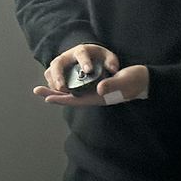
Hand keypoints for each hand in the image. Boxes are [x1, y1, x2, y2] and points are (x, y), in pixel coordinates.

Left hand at [32, 44, 148, 105]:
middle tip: (37, 90)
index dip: (61, 99)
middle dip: (54, 94)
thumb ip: (112, 85)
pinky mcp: (98, 84)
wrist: (144, 79)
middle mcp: (94, 95)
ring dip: (59, 88)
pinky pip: (79, 85)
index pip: (75, 100)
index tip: (46, 97)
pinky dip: (69, 83)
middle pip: (70, 97)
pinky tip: (61, 79)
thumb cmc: (135, 81)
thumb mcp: (124, 82)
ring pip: (73, 91)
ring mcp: (95, 90)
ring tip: (44, 85)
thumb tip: (99, 89)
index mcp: (98, 97)